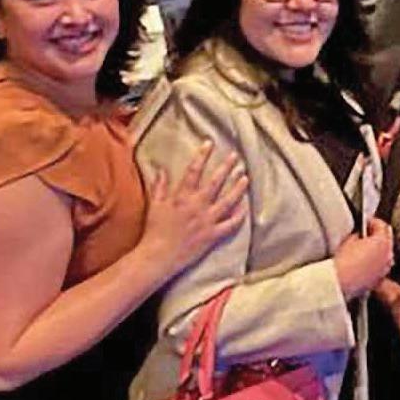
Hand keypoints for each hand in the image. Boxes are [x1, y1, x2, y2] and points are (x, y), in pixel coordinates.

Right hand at [141, 141, 247, 275]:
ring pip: (228, 202)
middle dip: (227, 167)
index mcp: (182, 197)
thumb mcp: (154, 205)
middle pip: (216, 183)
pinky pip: (230, 225)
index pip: (194, 171)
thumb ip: (159, 187)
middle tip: (236, 156)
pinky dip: (239, 217)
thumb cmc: (154, 231)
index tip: (210, 143)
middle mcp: (197, 206)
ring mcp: (207, 221)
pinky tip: (246, 208)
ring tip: (245, 178)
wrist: (158, 256)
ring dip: (238, 189)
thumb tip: (161, 170)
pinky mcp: (212, 236)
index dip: (202, 156)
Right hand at [334, 218, 393, 299]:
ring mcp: (385, 269)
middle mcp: (388, 255)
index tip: (365, 221)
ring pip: (385, 254)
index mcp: (382, 242)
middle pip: (387, 239)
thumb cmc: (343, 261)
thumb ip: (359, 235)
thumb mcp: (349, 240)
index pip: (381, 226)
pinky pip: (381, 266)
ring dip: (378, 249)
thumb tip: (360, 236)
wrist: (338, 282)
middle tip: (366, 232)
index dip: (372, 221)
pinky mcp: (379, 279)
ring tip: (364, 248)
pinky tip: (364, 261)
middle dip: (378, 234)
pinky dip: (375, 262)